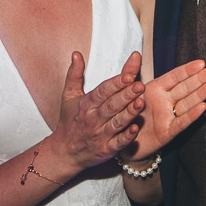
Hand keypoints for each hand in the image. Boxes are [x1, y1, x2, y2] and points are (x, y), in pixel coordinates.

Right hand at [47, 51, 145, 170]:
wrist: (64, 152)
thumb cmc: (69, 121)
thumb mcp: (68, 96)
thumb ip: (74, 74)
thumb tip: (76, 54)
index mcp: (86, 104)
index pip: (103, 91)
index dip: (116, 83)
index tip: (129, 75)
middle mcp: (93, 118)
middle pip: (111, 105)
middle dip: (126, 95)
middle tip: (140, 86)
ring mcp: (100, 135)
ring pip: (116, 122)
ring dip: (129, 113)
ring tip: (141, 103)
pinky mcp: (106, 150)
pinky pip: (118, 143)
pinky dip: (126, 137)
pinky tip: (135, 129)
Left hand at [123, 59, 205, 160]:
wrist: (121, 139)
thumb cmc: (127, 113)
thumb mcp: (126, 91)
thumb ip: (130, 73)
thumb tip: (136, 54)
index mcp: (155, 89)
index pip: (174, 76)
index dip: (188, 70)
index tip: (201, 63)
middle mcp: (164, 101)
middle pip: (185, 88)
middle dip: (200, 79)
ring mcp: (167, 116)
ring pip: (187, 103)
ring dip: (200, 94)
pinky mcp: (167, 132)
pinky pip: (181, 122)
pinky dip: (191, 115)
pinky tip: (202, 106)